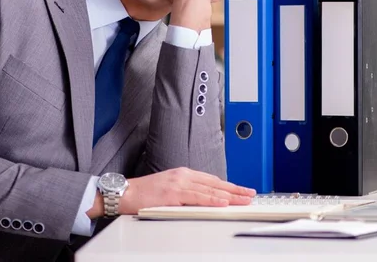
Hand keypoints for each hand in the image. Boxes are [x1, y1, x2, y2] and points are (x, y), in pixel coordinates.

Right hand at [118, 167, 255, 214]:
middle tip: (250, 193)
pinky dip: (212, 199)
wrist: (126, 192)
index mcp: (182, 174)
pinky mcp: (173, 193)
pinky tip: (222, 202)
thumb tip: (203, 199)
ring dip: (229, 195)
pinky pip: (197, 197)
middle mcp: (182, 175)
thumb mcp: (169, 188)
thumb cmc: (144, 193)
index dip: (228, 185)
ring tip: (243, 199)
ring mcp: (178, 183)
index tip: (242, 190)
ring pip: (209, 189)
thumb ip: (186, 191)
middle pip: (214, 182)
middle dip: (234, 189)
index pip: (211, 179)